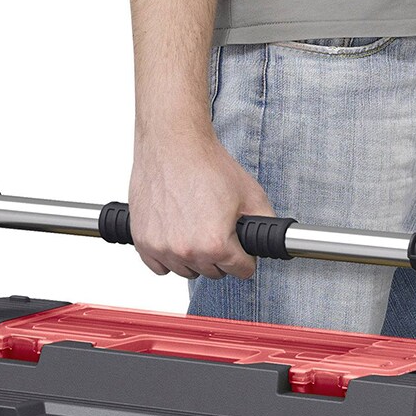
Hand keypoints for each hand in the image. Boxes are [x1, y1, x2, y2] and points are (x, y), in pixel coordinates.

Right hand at [129, 126, 275, 279]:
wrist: (172, 143)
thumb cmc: (206, 164)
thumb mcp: (251, 194)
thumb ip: (266, 223)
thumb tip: (272, 241)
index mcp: (215, 244)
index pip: (241, 271)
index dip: (245, 256)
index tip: (240, 246)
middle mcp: (187, 250)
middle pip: (214, 273)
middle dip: (220, 255)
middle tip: (216, 229)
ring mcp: (163, 248)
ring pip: (187, 271)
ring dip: (194, 257)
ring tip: (196, 228)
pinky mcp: (143, 241)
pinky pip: (160, 267)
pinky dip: (168, 257)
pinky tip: (176, 235)